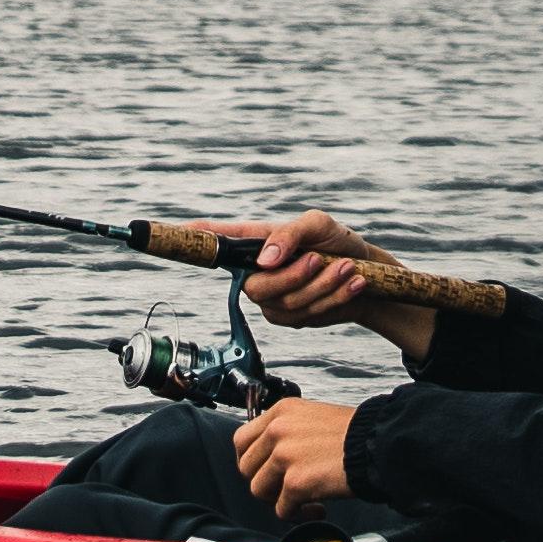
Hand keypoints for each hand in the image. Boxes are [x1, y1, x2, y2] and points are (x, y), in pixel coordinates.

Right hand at [197, 213, 439, 358]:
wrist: (365, 273)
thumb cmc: (336, 241)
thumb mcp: (318, 225)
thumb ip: (289, 235)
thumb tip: (265, 261)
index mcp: (256, 240)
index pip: (219, 239)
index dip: (196, 238)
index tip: (178, 230)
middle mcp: (256, 271)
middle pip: (256, 287)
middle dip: (294, 277)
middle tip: (320, 259)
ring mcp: (271, 298)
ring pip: (287, 303)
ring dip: (324, 285)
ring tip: (349, 268)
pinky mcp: (290, 316)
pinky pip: (306, 315)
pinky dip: (333, 298)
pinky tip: (352, 283)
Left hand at [232, 395, 358, 517]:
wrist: (379, 443)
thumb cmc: (356, 434)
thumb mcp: (313, 417)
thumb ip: (288, 432)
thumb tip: (272, 457)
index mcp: (281, 412)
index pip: (242, 439)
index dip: (252, 461)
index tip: (265, 471)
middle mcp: (277, 430)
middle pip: (246, 467)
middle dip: (265, 483)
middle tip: (285, 490)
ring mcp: (284, 456)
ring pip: (259, 490)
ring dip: (280, 500)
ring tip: (304, 501)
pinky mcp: (295, 483)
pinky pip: (282, 509)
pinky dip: (298, 514)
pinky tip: (318, 509)